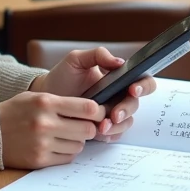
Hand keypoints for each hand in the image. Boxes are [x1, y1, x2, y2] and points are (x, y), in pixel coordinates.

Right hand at [0, 92, 106, 168]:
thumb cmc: (15, 112)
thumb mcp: (36, 98)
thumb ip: (62, 102)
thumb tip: (93, 111)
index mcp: (46, 102)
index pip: (88, 108)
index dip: (98, 112)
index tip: (98, 113)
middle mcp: (46, 123)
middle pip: (88, 129)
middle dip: (89, 128)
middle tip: (84, 126)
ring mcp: (42, 144)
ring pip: (79, 145)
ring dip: (77, 141)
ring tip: (65, 135)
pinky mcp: (39, 160)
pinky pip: (67, 158)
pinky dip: (66, 152)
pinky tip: (57, 145)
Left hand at [30, 47, 156, 142]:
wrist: (46, 97)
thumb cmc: (62, 76)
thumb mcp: (76, 60)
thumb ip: (97, 55)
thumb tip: (119, 62)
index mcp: (118, 78)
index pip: (141, 80)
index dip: (143, 86)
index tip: (132, 89)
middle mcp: (118, 95)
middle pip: (135, 104)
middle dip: (127, 110)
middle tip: (114, 114)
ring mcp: (112, 112)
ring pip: (127, 122)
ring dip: (118, 126)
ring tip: (101, 127)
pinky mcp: (103, 128)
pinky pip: (115, 134)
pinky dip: (110, 135)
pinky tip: (100, 134)